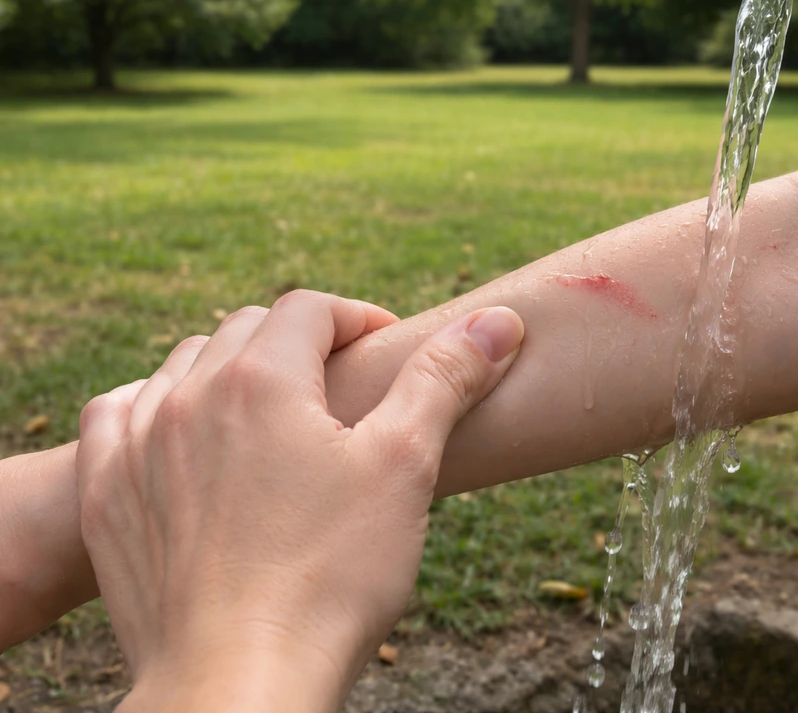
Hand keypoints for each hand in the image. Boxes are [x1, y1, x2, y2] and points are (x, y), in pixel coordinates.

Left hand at [75, 291, 523, 712]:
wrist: (240, 682)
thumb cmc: (331, 576)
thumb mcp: (404, 465)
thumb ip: (444, 379)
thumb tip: (499, 321)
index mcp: (263, 378)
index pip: (310, 309)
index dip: (357, 318)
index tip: (387, 350)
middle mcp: (191, 396)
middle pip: (248, 330)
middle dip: (300, 342)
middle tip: (342, 384)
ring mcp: (139, 445)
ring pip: (184, 366)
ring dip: (230, 368)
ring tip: (271, 408)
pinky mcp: (110, 496)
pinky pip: (116, 415)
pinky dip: (151, 405)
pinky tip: (178, 427)